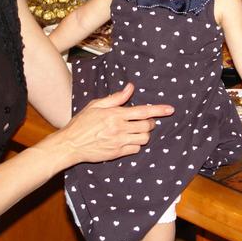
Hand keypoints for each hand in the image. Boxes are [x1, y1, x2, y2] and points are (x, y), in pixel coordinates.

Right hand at [54, 83, 173, 164]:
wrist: (70, 144)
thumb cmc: (82, 122)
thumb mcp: (96, 105)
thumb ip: (116, 98)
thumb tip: (131, 87)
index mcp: (116, 114)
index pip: (143, 111)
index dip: (159, 110)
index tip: (170, 109)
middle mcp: (119, 128)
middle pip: (147, 126)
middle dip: (151, 123)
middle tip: (146, 121)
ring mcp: (119, 142)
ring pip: (144, 139)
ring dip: (145, 134)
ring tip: (137, 130)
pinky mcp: (117, 153)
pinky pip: (136, 149)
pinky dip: (136, 144)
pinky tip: (129, 140)